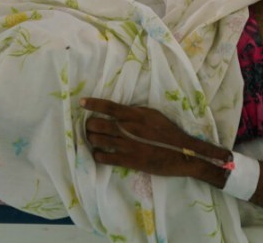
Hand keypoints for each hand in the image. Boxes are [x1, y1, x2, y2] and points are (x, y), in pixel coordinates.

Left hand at [82, 98, 218, 178]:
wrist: (181, 154)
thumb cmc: (169, 132)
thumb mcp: (153, 115)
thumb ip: (135, 112)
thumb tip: (120, 110)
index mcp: (135, 115)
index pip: (109, 107)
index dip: (93, 103)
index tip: (81, 102)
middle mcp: (128, 129)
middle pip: (98, 124)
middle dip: (89, 125)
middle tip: (89, 126)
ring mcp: (127, 146)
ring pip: (98, 140)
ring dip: (91, 139)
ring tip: (92, 138)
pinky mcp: (128, 161)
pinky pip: (104, 157)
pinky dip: (97, 154)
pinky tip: (99, 153)